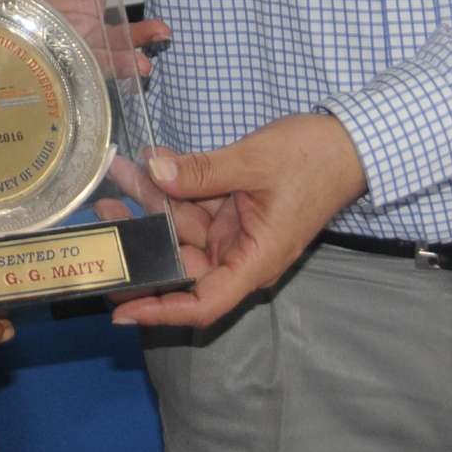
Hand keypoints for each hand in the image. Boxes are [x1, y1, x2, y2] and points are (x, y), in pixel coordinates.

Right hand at [0, 0, 168, 78]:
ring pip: (80, 53)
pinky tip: (154, 37)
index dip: (26, 39)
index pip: (11, 19)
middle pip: (46, 49)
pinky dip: (129, 44)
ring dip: (111, 63)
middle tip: (97, 76)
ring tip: (141, 66)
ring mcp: (63, 22)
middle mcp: (33, 15)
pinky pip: (106, 39)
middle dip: (73, 66)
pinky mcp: (88, 21)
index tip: (52, 44)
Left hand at [111, 112, 366, 330]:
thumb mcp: (253, 162)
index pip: (204, 302)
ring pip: (183, 227)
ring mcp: (236, 231)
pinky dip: (172, 185)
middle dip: (143, 239)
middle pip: (182, 263)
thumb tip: (155, 171)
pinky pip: (195, 203)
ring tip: (117, 174)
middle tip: (103, 215)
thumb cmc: (313, 159)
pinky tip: (146, 162)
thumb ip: (201, 171)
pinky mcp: (233, 209)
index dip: (161, 310)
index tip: (121, 309)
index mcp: (255, 260)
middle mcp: (241, 253)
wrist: (349, 141)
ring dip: (152, 201)